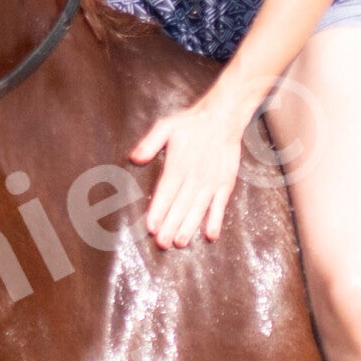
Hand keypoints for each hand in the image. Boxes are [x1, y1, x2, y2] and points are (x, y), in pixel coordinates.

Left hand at [131, 94, 245, 247]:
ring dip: (189, 227)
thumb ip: (149, 143)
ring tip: (180, 242)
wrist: (223, 117)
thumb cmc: (191, 123)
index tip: (152, 227)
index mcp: (179, 163)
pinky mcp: (225, 182)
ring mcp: (212, 180)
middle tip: (162, 243)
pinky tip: (210, 235)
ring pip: (199, 208)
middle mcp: (195, 174)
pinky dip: (216, 220)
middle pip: (181, 204)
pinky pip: (220, 204)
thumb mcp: (166, 126)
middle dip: (171, 225)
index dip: (159, 210)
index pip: (166, 191)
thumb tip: (134, 158)